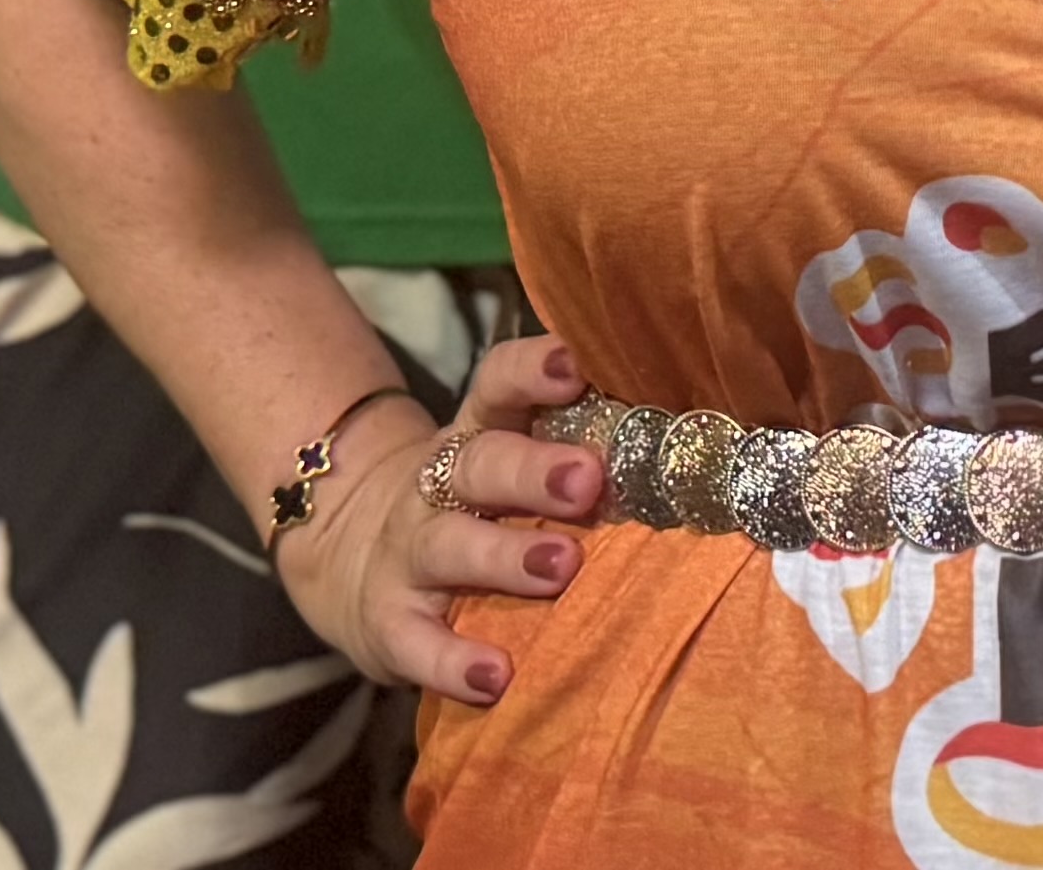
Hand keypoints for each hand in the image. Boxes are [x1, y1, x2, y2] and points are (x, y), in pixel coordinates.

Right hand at [271, 334, 604, 708]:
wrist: (354, 559)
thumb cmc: (476, 509)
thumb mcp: (508, 466)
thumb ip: (579, 451)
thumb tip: (688, 452)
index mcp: (479, 435)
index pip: (499, 385)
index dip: (533, 369)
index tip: (576, 365)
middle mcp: (439, 486)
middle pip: (481, 464)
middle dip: (533, 471)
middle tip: (588, 480)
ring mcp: (409, 553)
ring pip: (450, 546)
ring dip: (505, 557)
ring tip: (562, 568)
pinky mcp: (389, 623)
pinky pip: (417, 643)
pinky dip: (453, 662)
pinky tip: (496, 677)